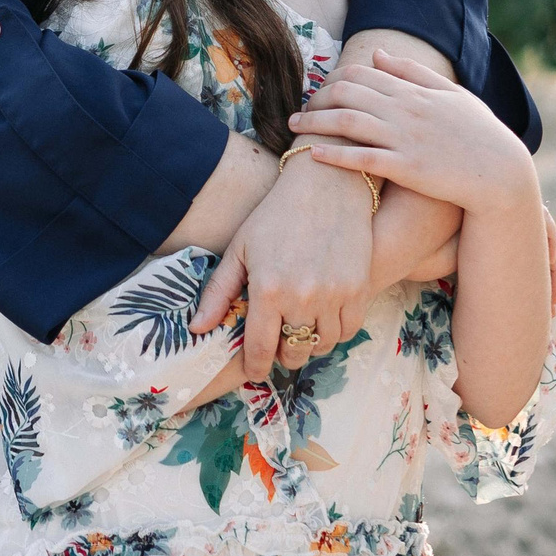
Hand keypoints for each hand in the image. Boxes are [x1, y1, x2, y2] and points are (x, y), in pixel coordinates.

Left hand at [189, 153, 374, 381]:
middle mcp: (302, 297)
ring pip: (323, 345)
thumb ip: (219, 292)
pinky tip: (324, 319)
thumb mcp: (241, 249)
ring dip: (310, 344)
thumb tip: (196, 329)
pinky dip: (335, 332)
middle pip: (294, 352)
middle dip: (284, 354)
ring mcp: (334, 294)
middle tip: (279, 344)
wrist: (327, 185)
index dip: (256, 366)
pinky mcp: (359, 288)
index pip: (260, 349)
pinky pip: (348, 330)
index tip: (254, 370)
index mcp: (268, 290)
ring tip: (301, 329)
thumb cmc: (276, 215)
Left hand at [288, 50, 541, 217]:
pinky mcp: (407, 169)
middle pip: (347, 94)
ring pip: (349, 123)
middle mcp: (406, 110)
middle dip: (316, 99)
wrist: (502, 172)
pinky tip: (313, 153)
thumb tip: (379, 54)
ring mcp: (406, 139)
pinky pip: (363, 159)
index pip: (361, 74)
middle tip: (298, 110)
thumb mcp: (452, 94)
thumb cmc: (480, 133)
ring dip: (315, 123)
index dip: (332, 80)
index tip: (318, 91)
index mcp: (415, 91)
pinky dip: (336, 155)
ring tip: (293, 127)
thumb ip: (414, 72)